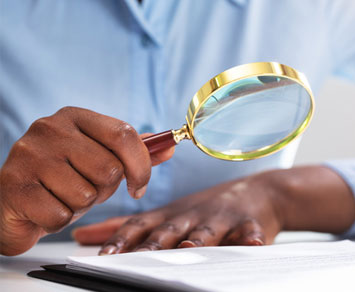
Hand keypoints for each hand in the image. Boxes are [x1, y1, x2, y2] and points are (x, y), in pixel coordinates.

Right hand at [0, 107, 173, 255]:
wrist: (11, 203)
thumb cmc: (62, 179)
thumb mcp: (100, 160)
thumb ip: (134, 153)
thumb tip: (169, 147)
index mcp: (75, 116)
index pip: (124, 134)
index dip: (140, 166)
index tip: (138, 186)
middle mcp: (49, 128)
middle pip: (109, 169)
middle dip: (104, 190)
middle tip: (85, 189)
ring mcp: (29, 155)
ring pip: (86, 195)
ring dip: (81, 207)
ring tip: (63, 197)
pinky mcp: (15, 186)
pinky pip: (61, 215)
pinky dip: (59, 221)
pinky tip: (46, 209)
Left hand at [72, 166, 354, 254]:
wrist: (258, 191)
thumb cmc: (206, 208)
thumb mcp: (167, 214)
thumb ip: (127, 226)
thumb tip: (83, 235)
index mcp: (171, 216)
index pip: (141, 225)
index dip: (122, 239)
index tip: (104, 256)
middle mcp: (192, 216)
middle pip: (169, 231)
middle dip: (152, 243)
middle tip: (136, 256)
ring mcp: (221, 219)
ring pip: (207, 231)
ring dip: (198, 239)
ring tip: (189, 248)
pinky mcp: (249, 224)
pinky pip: (250, 231)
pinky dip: (250, 237)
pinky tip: (250, 243)